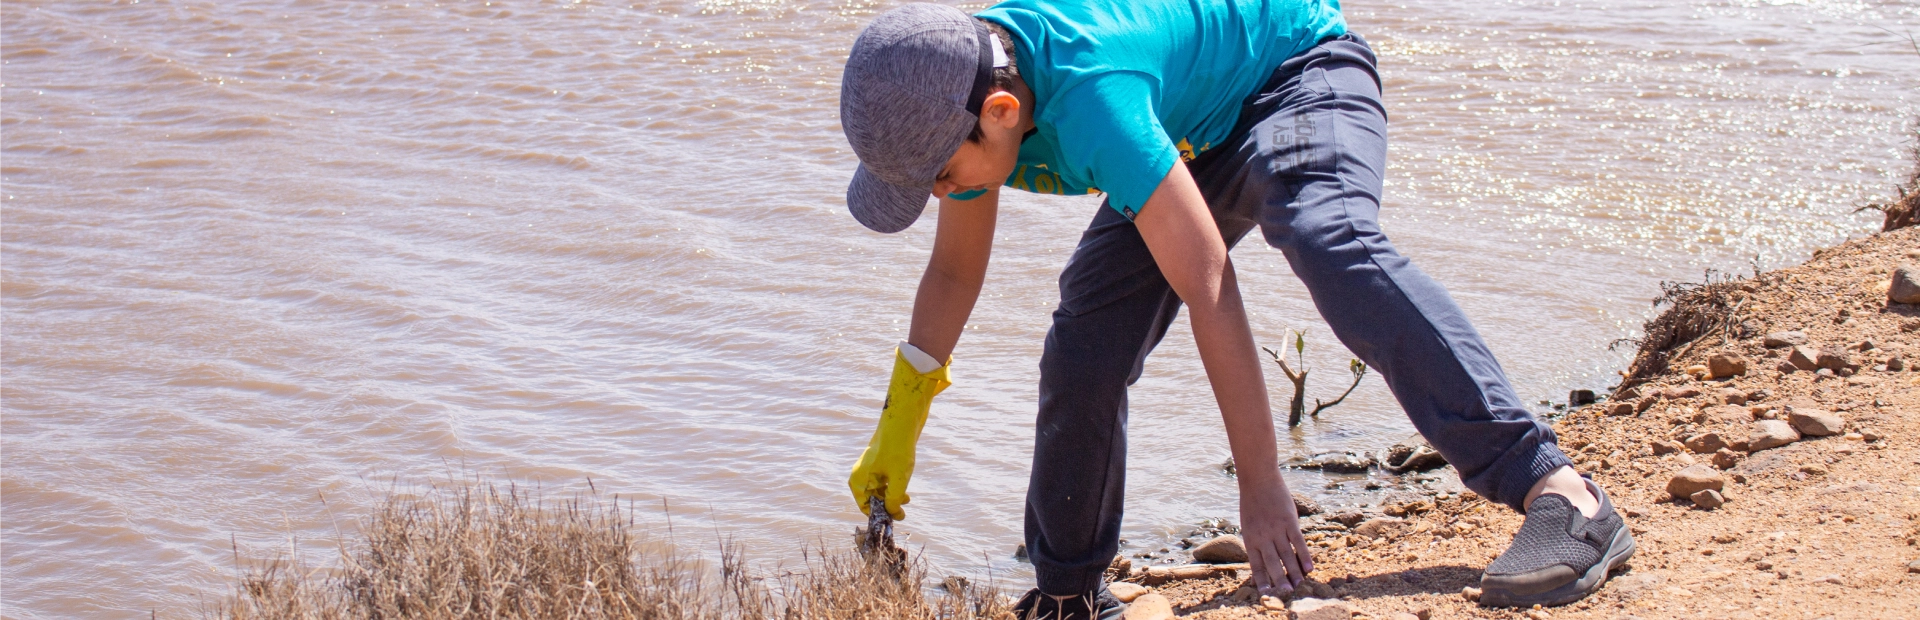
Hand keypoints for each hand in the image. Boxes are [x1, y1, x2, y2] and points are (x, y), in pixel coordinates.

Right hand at [847, 348, 949, 519]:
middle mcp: (861, 474)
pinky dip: (894, 486)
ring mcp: (870, 467)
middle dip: (888, 506)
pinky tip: (906, 490)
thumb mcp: (898, 479)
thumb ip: (893, 500)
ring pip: (879, 489)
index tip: (894, 520)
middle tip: (903, 512)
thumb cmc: (897, 449)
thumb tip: (893, 514)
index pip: (865, 507)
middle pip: (872, 498)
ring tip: (907, 500)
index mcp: (858, 480)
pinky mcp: (880, 460)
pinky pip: (884, 479)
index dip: (880, 515)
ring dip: (892, 497)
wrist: (903, 420)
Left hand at [1239, 473, 1312, 596]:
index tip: (1266, 593)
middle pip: (1273, 564)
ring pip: (1287, 556)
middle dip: (1279, 581)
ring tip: (1300, 585)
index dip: (1261, 580)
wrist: (1259, 480)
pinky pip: (1298, 543)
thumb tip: (1262, 559)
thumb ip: (1255, 542)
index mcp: (1250, 539)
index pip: (1256, 565)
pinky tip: (1309, 568)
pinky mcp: (1289, 521)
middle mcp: (1263, 537)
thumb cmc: (1252, 503)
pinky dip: (1304, 556)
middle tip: (1287, 594)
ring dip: (1294, 572)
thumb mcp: (1248, 524)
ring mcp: (1277, 529)